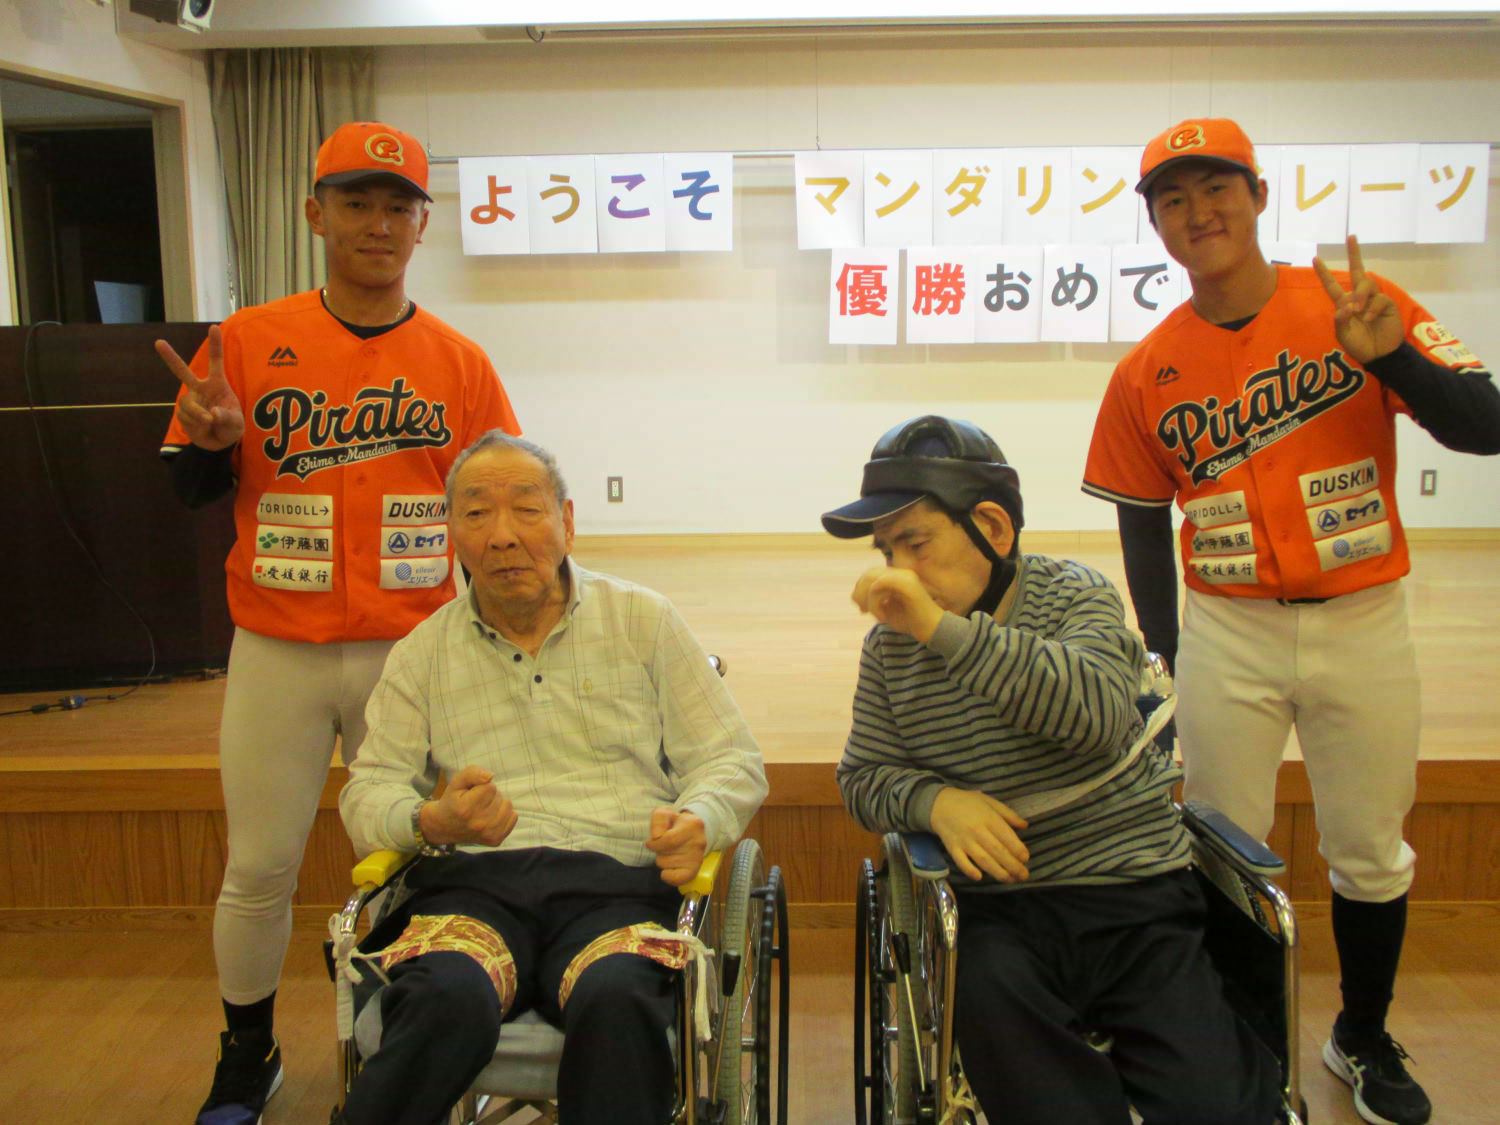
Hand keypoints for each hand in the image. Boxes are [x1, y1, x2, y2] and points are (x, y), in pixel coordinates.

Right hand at [155, 324, 243, 450]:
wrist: (219, 442)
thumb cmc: (231, 426)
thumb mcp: (236, 423)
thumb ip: (227, 417)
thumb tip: (212, 413)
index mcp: (217, 384)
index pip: (216, 362)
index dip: (215, 344)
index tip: (214, 327)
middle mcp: (200, 389)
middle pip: (182, 371)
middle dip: (170, 357)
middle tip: (158, 342)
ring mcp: (191, 400)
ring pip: (186, 403)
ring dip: (196, 413)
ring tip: (208, 421)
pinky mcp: (183, 414)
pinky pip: (185, 417)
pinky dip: (195, 424)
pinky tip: (203, 427)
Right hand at [422, 765, 517, 846]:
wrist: (444, 827)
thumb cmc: (453, 800)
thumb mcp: (457, 782)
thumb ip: (472, 773)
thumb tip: (490, 776)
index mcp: (466, 809)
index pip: (490, 787)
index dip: (481, 786)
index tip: (471, 794)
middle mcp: (478, 824)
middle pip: (499, 796)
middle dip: (489, 795)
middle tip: (475, 803)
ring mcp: (488, 834)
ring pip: (507, 805)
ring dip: (497, 804)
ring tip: (482, 809)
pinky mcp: (496, 840)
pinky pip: (513, 817)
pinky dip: (504, 814)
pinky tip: (490, 817)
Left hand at [645, 806, 706, 885]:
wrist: (691, 833)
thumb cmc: (675, 824)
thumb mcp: (665, 813)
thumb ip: (658, 818)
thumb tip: (657, 836)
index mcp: (693, 824)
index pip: (668, 840)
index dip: (654, 843)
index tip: (652, 840)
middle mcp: (699, 841)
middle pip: (665, 853)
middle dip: (657, 850)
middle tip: (663, 845)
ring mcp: (698, 858)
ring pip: (666, 865)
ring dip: (661, 860)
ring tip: (669, 852)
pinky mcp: (695, 871)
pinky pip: (676, 879)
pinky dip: (667, 875)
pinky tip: (669, 866)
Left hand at [852, 566, 944, 643]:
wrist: (934, 631)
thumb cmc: (912, 622)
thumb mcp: (887, 610)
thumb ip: (874, 600)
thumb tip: (856, 595)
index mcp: (898, 577)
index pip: (870, 574)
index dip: (860, 590)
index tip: (862, 610)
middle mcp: (901, 573)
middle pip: (869, 574)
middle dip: (860, 593)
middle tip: (863, 611)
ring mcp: (905, 576)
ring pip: (872, 578)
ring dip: (868, 599)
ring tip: (876, 616)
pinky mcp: (907, 584)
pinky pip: (879, 585)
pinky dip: (875, 602)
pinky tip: (883, 616)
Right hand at [928, 787, 1029, 882]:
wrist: (939, 803)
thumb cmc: (968, 802)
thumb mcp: (990, 802)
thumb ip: (1008, 814)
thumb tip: (1025, 826)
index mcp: (988, 818)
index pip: (1007, 837)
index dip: (1018, 850)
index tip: (1026, 858)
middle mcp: (977, 830)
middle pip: (998, 852)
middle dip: (1013, 866)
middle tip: (1024, 875)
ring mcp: (964, 840)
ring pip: (983, 860)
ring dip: (998, 873)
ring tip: (1010, 880)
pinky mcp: (952, 848)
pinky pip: (961, 862)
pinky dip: (970, 871)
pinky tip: (980, 877)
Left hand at [1313, 235, 1402, 364]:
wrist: (1379, 354)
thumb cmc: (1359, 345)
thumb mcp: (1343, 335)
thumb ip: (1340, 322)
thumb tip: (1345, 307)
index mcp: (1344, 304)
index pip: (1332, 285)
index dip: (1324, 273)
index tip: (1315, 258)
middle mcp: (1359, 298)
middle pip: (1357, 271)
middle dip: (1354, 253)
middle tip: (1351, 237)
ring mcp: (1373, 299)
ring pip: (1366, 283)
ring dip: (1361, 295)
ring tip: (1358, 311)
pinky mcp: (1387, 304)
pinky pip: (1379, 299)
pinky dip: (1372, 308)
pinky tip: (1369, 319)